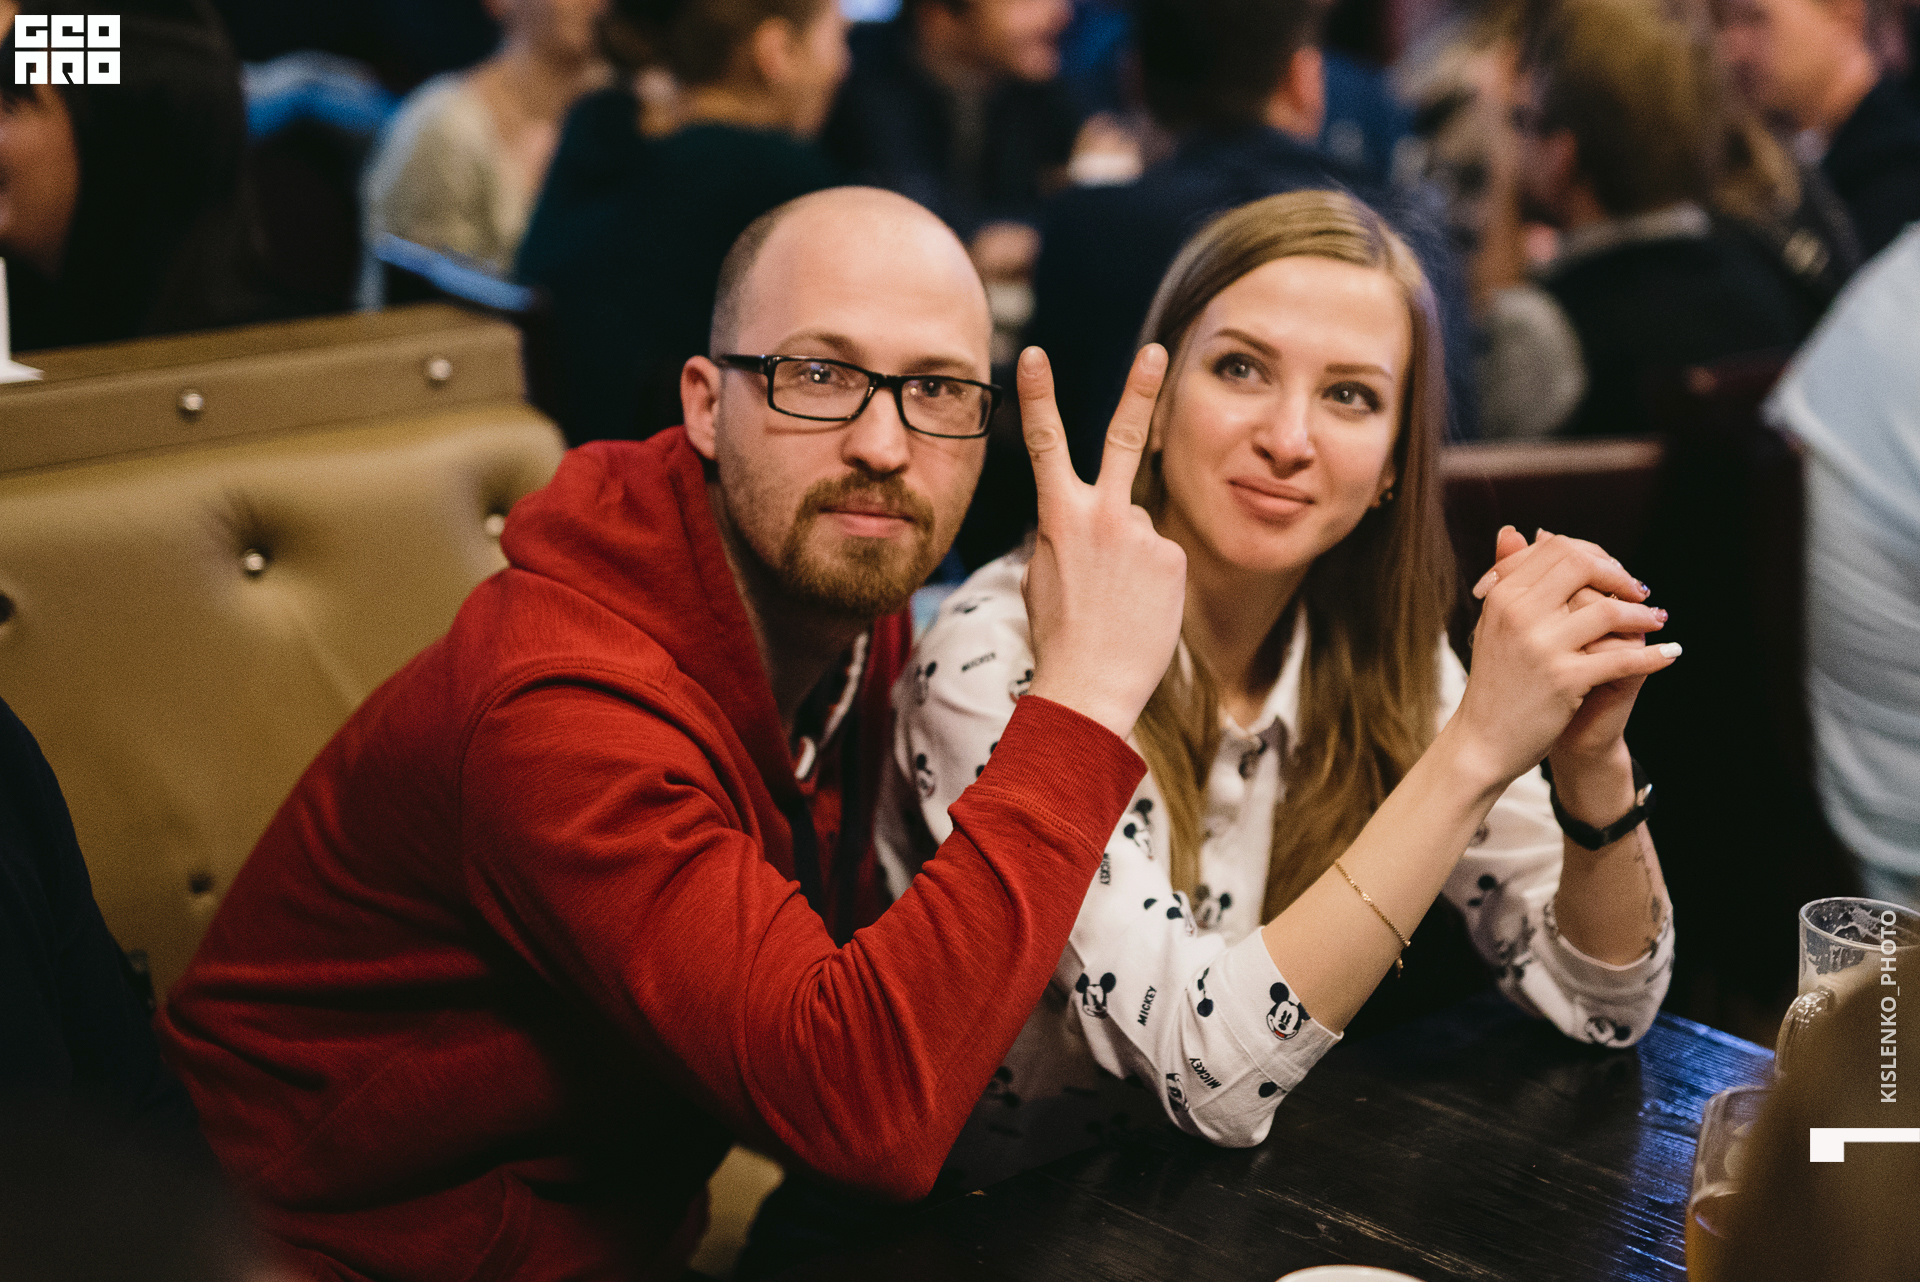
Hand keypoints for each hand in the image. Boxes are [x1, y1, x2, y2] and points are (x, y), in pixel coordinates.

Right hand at [1019, 344, 1185, 741]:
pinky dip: (1152, 580)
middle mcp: (1104, 514)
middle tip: (1154, 349)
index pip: (1044, 442)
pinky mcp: (1173, 557)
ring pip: (1139, 528)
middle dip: (1137, 388)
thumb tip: (1087, 524)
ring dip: (1130, 558)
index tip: (1033, 354)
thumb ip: (1065, 534)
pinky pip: (1162, 556)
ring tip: (1117, 603)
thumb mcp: (1042, 575)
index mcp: (1059, 516)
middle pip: (1121, 437)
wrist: (1091, 684)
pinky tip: (1139, 609)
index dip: (1037, 396)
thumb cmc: (1059, 634)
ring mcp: (1143, 534)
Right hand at [1450, 528, 1677, 788]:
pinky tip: (1671, 654)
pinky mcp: (1564, 680)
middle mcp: (1518, 614)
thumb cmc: (1494, 681)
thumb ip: (1507, 576)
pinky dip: (1654, 656)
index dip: (1594, 555)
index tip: (1613, 573)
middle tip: (1638, 590)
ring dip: (1642, 613)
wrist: (1482, 741)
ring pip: (1608, 610)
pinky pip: (1622, 659)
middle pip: (1582, 566)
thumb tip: (1514, 531)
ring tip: (1656, 619)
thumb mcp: (1494, 623)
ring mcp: (1541, 646)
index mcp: (1501, 595)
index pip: (1556, 549)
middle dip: (1618, 575)